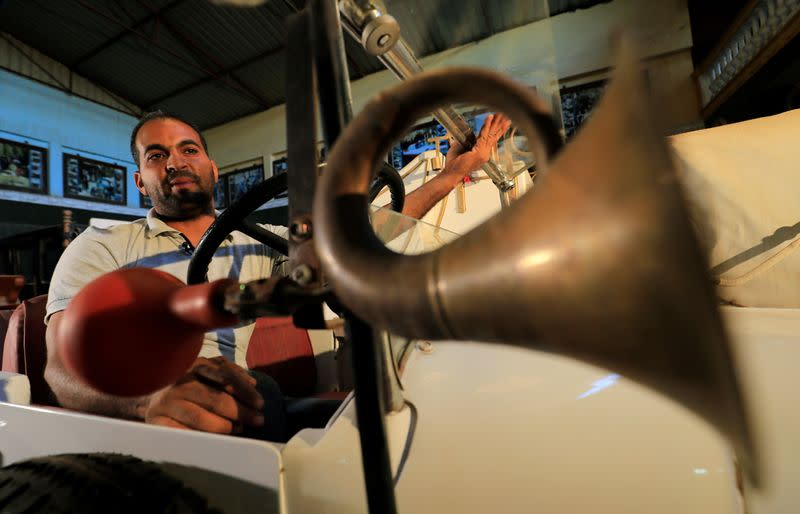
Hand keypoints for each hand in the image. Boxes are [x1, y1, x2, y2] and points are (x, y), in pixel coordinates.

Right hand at [143, 356, 264, 433]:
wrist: (151, 393)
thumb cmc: (190, 382)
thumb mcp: (209, 370)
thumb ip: (230, 373)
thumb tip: (252, 383)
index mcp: (195, 365)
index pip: (225, 377)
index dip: (245, 391)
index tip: (260, 404)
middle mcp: (180, 381)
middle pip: (215, 399)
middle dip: (241, 412)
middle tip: (258, 421)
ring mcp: (166, 401)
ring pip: (200, 418)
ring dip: (225, 427)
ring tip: (239, 429)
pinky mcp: (156, 420)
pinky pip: (183, 433)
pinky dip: (203, 438)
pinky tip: (217, 441)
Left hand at [443, 113, 511, 176]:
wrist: (451, 173)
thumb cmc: (454, 164)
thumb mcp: (460, 148)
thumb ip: (466, 140)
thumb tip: (469, 132)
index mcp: (481, 154)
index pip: (490, 140)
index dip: (496, 131)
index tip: (500, 123)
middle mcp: (484, 154)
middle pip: (494, 136)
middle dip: (500, 125)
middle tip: (506, 116)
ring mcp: (483, 154)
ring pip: (490, 134)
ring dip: (495, 122)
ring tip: (500, 114)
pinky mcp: (479, 152)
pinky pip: (483, 135)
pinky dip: (486, 125)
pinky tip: (490, 117)